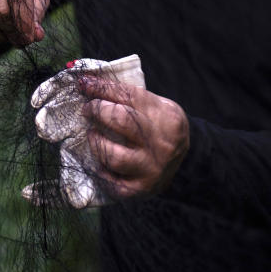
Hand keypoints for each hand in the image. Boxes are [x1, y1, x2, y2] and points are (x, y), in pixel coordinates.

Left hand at [82, 77, 189, 198]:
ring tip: (92, 135)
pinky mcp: (141, 188)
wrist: (187, 161)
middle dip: (97, 110)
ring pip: (112, 155)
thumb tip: (89, 84)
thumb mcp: (156, 105)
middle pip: (120, 120)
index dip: (102, 88)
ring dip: (96, 142)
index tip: (83, 83)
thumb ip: (128, 96)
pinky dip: (101, 171)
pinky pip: (112, 182)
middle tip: (87, 109)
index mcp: (165, 116)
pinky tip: (99, 162)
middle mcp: (160, 142)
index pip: (128, 95)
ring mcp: (151, 167)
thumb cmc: (161, 127)